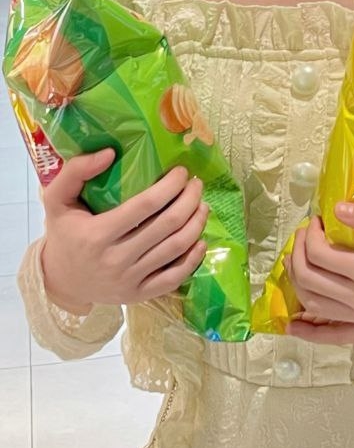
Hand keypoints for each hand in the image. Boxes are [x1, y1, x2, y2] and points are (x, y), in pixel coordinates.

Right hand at [40, 149, 209, 314]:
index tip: (181, 172)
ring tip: (203, 205)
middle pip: (167, 225)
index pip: (145, 205)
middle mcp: (116, 260)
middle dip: (189, 200)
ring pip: (175, 249)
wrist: (60, 281)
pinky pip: (174, 278)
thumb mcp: (57, 200)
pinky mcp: (139, 295)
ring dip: (196, 224)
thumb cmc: (63, 234)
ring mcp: (130, 280)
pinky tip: (200, 240)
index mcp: (97, 234)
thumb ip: (76, 171)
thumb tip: (109, 152)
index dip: (170, 186)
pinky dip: (193, 259)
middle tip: (196, 184)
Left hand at [285, 202, 353, 344]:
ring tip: (301, 260)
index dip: (310, 235)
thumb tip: (338, 209)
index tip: (317, 220)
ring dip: (298, 282)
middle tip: (306, 234)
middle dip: (298, 253)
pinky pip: (334, 337)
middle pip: (310, 280)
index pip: (321, 255)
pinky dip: (309, 332)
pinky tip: (294, 324)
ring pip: (314, 307)